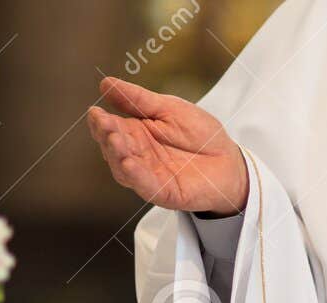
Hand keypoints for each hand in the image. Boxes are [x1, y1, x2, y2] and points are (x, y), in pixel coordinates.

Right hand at [87, 77, 249, 215]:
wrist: (230, 159)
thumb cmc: (200, 133)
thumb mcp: (170, 109)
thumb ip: (140, 101)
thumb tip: (105, 84)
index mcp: (135, 134)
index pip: (110, 129)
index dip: (101, 122)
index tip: (96, 112)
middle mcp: (137, 156)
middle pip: (114, 149)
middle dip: (108, 136)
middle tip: (106, 124)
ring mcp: (149, 176)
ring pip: (125, 169)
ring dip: (118, 156)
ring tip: (116, 141)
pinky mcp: (166, 193)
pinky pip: (147, 187)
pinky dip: (137, 177)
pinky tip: (129, 164)